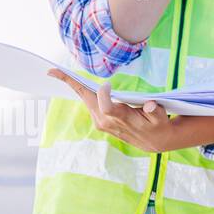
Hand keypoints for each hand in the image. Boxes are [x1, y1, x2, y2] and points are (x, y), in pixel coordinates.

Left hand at [48, 69, 177, 152]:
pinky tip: (75, 82)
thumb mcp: (161, 117)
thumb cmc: (158, 125)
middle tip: (52, 71)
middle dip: (71, 84)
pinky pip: (88, 102)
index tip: (108, 84)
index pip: (106, 106)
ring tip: (58, 73)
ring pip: (85, 99)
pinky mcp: (99, 121)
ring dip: (74, 86)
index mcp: (122, 119)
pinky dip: (81, 91)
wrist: (152, 141)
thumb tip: (150, 105)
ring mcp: (101, 122)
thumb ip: (155, 111)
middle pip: (86, 99)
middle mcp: (106, 121)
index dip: (104, 94)